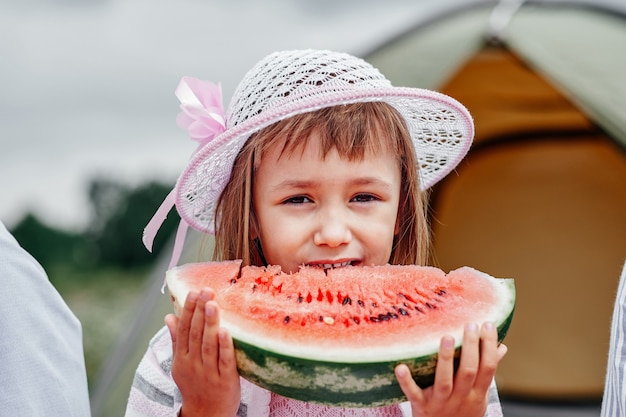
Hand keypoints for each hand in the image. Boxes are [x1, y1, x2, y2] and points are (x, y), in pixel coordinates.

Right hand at [165, 288, 239, 416]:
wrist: (206, 415)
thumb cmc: (195, 385)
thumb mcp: (181, 364)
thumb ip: (176, 340)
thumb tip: (168, 317)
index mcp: (182, 358)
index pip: (184, 330)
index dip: (188, 310)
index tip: (193, 291)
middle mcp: (193, 364)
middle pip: (195, 334)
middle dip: (200, 311)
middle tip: (205, 290)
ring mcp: (208, 372)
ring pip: (208, 345)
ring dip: (210, 323)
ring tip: (213, 304)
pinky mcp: (225, 380)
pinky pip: (224, 360)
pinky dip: (225, 346)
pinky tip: (227, 330)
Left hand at [395, 322, 507, 416]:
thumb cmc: (463, 411)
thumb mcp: (479, 395)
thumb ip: (486, 372)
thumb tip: (502, 347)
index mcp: (477, 393)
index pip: (488, 368)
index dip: (489, 346)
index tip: (487, 324)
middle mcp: (461, 398)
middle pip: (468, 371)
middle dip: (470, 347)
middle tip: (470, 325)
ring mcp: (440, 403)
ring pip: (444, 381)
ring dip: (446, 359)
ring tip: (447, 337)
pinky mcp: (421, 407)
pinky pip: (413, 394)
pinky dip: (407, 381)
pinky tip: (400, 367)